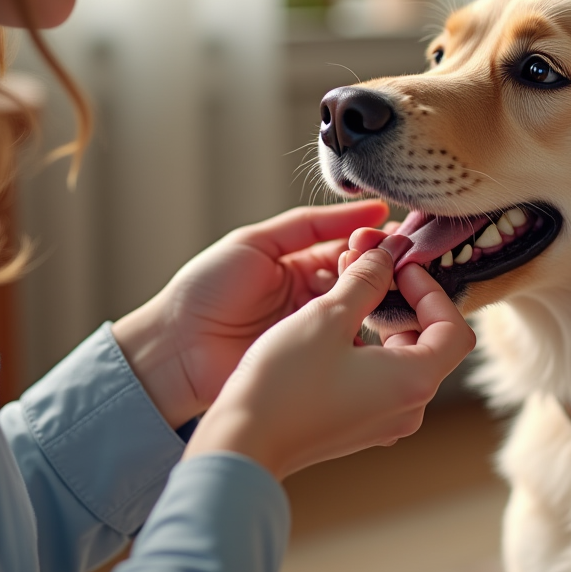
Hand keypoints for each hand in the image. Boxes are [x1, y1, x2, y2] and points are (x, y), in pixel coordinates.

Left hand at [112, 200, 389, 428]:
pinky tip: (378, 323)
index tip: (394, 235)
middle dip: (378, 268)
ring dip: (375, 298)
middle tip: (389, 263)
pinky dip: (366, 335)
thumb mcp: (258, 242)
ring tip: (385, 288)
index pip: (349, 248)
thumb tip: (369, 208)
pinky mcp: (313, 363)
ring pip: (360, 311)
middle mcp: (312, 297)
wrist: (176, 348)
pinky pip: (349, 347)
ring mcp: (314, 331)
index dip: (371, 242)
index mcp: (299, 264)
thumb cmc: (206, 289)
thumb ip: (310, 225)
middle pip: (360, 279)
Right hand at [182, 239, 476, 480]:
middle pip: (432, 342)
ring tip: (349, 292)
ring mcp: (385, 421)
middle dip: (406, 301)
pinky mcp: (360, 425)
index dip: (431, 289)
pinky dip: (370, 348)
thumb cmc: (286, 381)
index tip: (399, 268)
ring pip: (405, 359)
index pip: (454, 327)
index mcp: (415, 381)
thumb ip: (367, 279)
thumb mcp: (329, 315)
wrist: (243, 442)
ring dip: (384, 322)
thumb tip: (388, 253)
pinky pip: (382, 379)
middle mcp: (410, 407)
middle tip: (374, 272)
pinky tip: (335, 328)